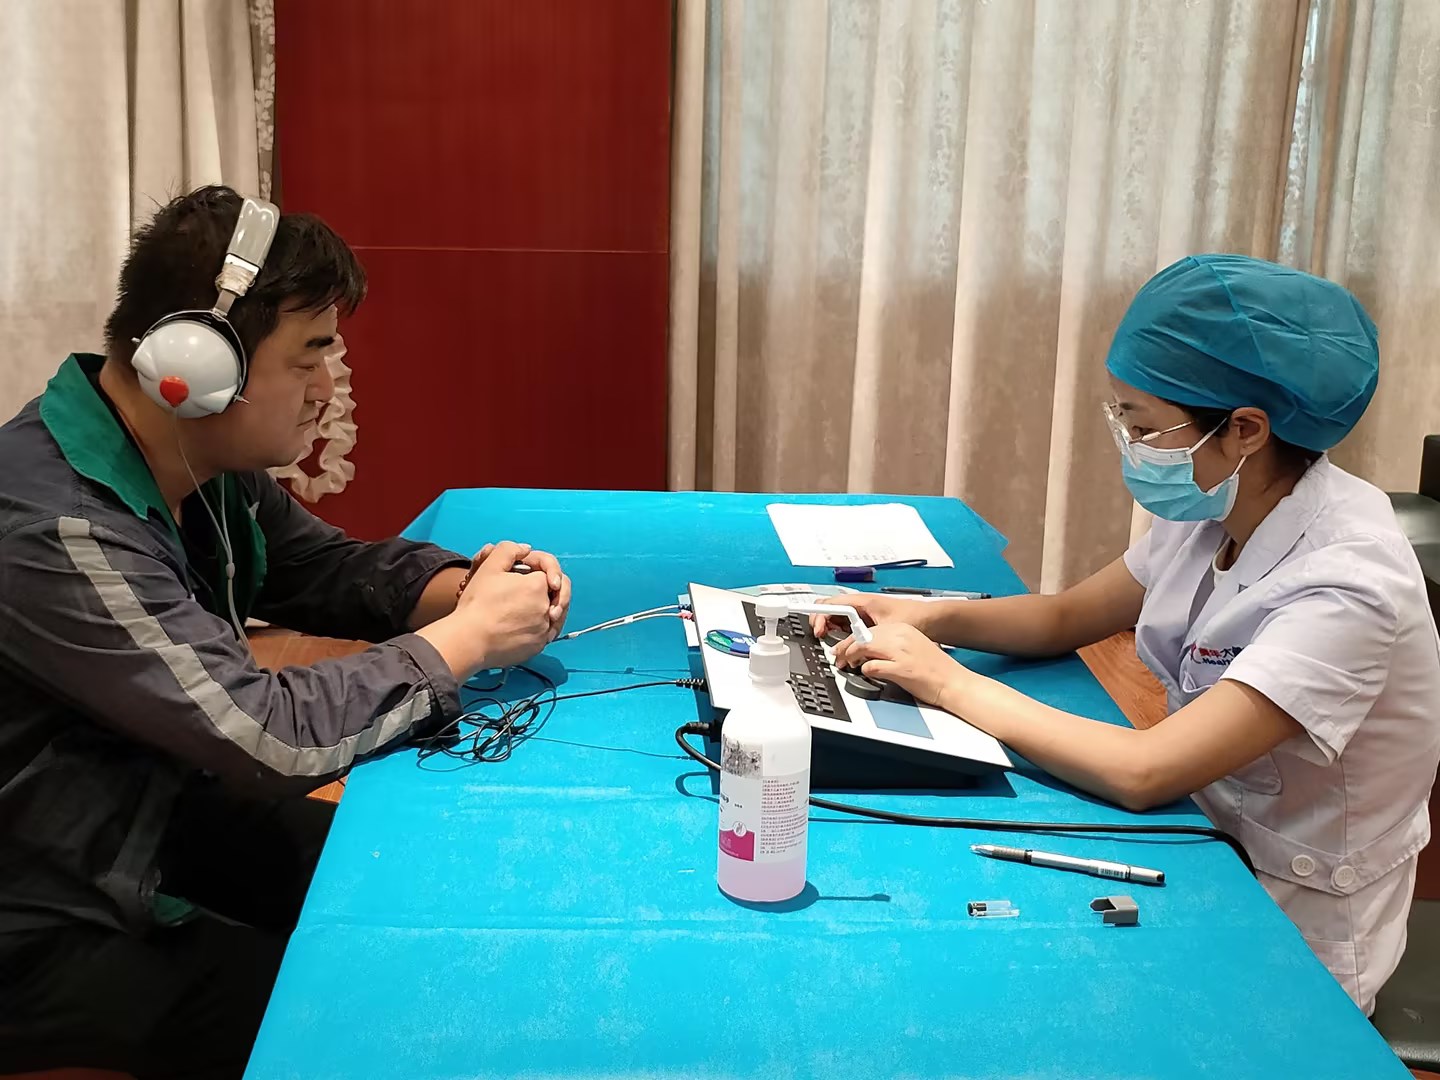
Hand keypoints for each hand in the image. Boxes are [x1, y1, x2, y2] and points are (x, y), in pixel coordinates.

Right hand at [453, 542, 553, 668]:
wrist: (469, 639)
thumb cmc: (478, 603)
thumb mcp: (489, 566)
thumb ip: (509, 550)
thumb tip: (526, 549)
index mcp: (538, 585)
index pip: (546, 571)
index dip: (534, 569)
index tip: (521, 574)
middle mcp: (547, 608)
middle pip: (554, 592)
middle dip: (545, 588)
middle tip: (526, 591)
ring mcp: (544, 629)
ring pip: (555, 614)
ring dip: (546, 607)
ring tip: (528, 607)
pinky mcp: (539, 646)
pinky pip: (547, 633)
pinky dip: (541, 627)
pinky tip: (527, 625)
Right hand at [809, 592, 934, 639]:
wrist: (931, 620)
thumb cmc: (915, 617)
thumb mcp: (888, 629)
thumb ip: (868, 639)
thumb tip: (851, 649)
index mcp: (863, 601)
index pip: (831, 603)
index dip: (820, 616)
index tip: (818, 630)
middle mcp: (861, 604)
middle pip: (829, 608)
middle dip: (821, 622)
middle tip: (821, 637)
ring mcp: (863, 612)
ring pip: (837, 617)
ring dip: (830, 629)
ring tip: (831, 643)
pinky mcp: (868, 621)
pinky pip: (847, 624)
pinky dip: (840, 633)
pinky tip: (844, 644)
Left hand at [832, 623, 967, 708]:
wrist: (954, 682)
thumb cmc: (935, 669)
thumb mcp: (912, 646)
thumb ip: (891, 644)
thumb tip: (868, 649)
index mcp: (903, 629)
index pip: (868, 628)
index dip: (852, 638)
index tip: (844, 646)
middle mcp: (901, 636)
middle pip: (862, 636)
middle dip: (845, 647)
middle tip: (838, 657)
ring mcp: (901, 652)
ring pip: (863, 647)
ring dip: (850, 657)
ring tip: (846, 665)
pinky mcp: (902, 669)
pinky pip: (872, 666)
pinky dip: (865, 670)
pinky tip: (865, 673)